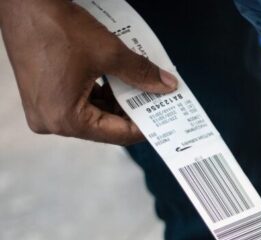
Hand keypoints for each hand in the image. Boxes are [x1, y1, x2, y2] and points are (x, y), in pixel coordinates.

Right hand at [0, 0, 176, 144]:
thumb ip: (141, 73)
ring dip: (117, 101)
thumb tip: (166, 85)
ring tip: (142, 89)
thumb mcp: (109, 53)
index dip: (145, 126)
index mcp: (65, 119)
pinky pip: (77, 103)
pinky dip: (99, 94)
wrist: (23, 4)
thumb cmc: (56, 28)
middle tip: (157, 101)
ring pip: (92, 114)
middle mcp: (50, 121)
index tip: (166, 119)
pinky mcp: (41, 96)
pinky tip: (118, 82)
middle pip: (104, 126)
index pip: (117, 134)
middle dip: (132, 112)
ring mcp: (42, 109)